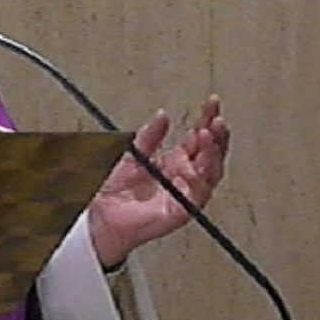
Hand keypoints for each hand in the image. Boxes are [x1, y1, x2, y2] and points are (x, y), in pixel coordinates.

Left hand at [86, 94, 229, 269]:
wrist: (102, 216)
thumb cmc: (117, 191)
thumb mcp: (134, 154)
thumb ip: (150, 136)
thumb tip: (162, 115)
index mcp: (176, 161)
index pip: (199, 137)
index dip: (207, 119)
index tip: (212, 103)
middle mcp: (184, 176)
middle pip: (211, 153)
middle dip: (217, 134)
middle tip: (217, 119)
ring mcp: (185, 192)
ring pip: (211, 172)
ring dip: (213, 153)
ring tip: (209, 134)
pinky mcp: (182, 210)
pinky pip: (198, 195)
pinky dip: (200, 179)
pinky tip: (197, 164)